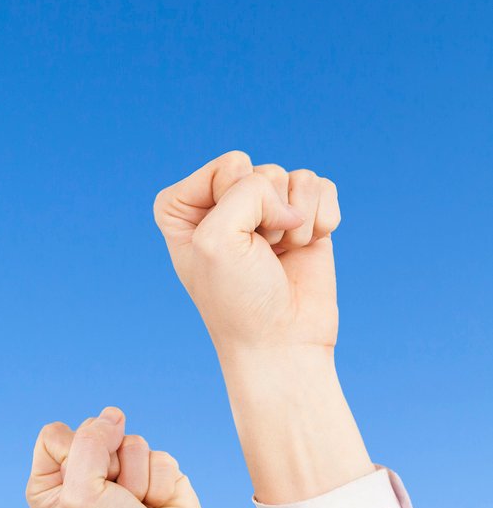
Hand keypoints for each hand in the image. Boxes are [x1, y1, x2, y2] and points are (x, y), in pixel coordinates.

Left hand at [27, 407, 209, 507]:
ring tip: (138, 507)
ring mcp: (121, 472)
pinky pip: (161, 456)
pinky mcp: (155, 475)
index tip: (86, 490)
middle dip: (111, 466)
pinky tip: (158, 507)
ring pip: (133, 441)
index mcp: (50, 479)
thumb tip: (113, 415)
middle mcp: (83, 472)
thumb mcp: (83, 491)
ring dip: (138, 478)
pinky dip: (162, 484)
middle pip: (96, 430)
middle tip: (116, 502)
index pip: (55, 434)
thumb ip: (89, 442)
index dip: (76, 455)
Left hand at [154, 152, 367, 503]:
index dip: (239, 203)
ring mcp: (264, 209)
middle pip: (264, 171)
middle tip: (259, 255)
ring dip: (296, 221)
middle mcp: (222, 201)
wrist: (281, 342)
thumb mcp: (217, 238)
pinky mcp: (303, 218)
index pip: (230, 165)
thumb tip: (295, 197)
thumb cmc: (237, 297)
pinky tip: (308, 246)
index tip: (228, 246)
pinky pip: (323, 188)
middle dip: (269, 215)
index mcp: (183, 205)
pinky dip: (323, 220)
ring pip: (296, 178)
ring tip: (281, 253)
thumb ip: (246, 191)